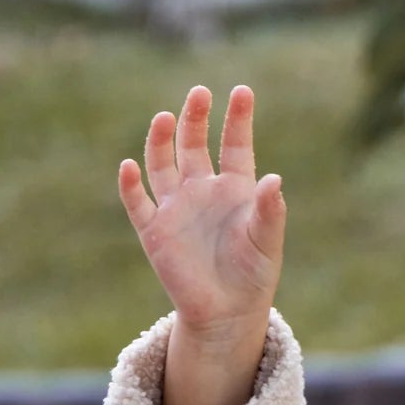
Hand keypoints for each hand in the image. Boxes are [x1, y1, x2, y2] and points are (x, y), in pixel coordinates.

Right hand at [118, 83, 284, 342]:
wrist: (227, 312)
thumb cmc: (253, 274)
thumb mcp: (267, 241)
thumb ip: (270, 210)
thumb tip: (275, 179)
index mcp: (235, 188)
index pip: (235, 144)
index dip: (238, 118)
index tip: (242, 91)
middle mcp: (202, 190)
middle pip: (194, 144)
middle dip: (195, 118)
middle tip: (199, 93)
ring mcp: (176, 208)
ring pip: (162, 163)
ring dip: (161, 140)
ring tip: (166, 117)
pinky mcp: (154, 230)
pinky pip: (138, 202)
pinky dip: (131, 185)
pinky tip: (130, 167)